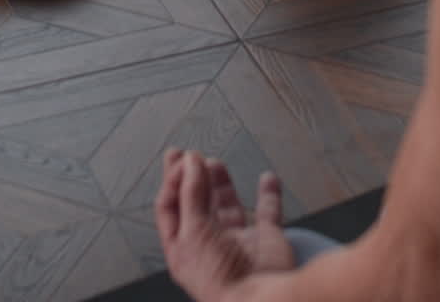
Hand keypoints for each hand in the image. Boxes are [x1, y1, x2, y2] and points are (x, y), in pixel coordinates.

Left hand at [156, 149, 294, 301]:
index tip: (181, 158)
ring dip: (221, 183)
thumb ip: (191, 193)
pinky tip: (267, 179)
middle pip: (196, 203)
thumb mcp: (194, 232)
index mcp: (183, 248)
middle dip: (191, 177)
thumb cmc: (220, 279)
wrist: (260, 300)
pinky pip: (268, 212)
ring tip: (214, 162)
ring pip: (227, 205)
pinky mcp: (265, 240)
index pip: (171, 207)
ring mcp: (238, 241)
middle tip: (188, 153)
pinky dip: (269, 194)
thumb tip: (191, 161)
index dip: (173, 180)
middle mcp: (209, 243)